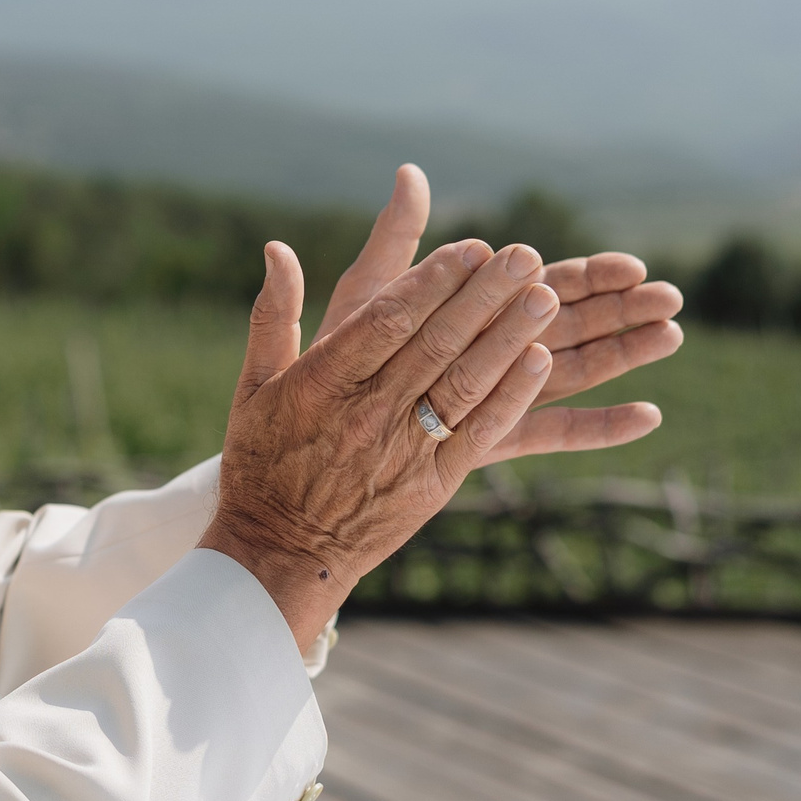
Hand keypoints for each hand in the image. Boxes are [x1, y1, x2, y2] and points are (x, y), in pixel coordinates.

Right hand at [203, 237, 559, 647]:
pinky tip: (541, 361)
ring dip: (509, 337)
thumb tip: (278, 249)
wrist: (280, 553)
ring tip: (546, 294)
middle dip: (483, 295)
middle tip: (522, 255)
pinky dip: (512, 396)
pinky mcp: (434, 484)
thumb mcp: (254, 386)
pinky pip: (481, 432)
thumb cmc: (262, 463)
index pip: (386, 319)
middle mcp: (368, 412)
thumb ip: (273, 314)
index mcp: (323, 382)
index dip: (432, 281)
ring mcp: (405, 449)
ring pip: (466, 382)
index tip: (470, 248)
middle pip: (436, 343)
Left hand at [321, 165, 681, 462]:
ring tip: (670, 337)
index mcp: (474, 310)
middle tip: (669, 298)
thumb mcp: (365, 296)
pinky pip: (551, 432)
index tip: (632, 265)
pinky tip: (647, 419)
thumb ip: (395, 241)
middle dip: (621, 310)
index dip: (590, 275)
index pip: (546, 283)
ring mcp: (496, 396)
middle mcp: (494, 350)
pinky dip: (599, 428)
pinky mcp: (491, 439)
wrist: (318, 435)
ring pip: (573, 371)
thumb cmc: (334, 360)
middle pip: (572, 325)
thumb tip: (407, 172)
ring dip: (624, 355)